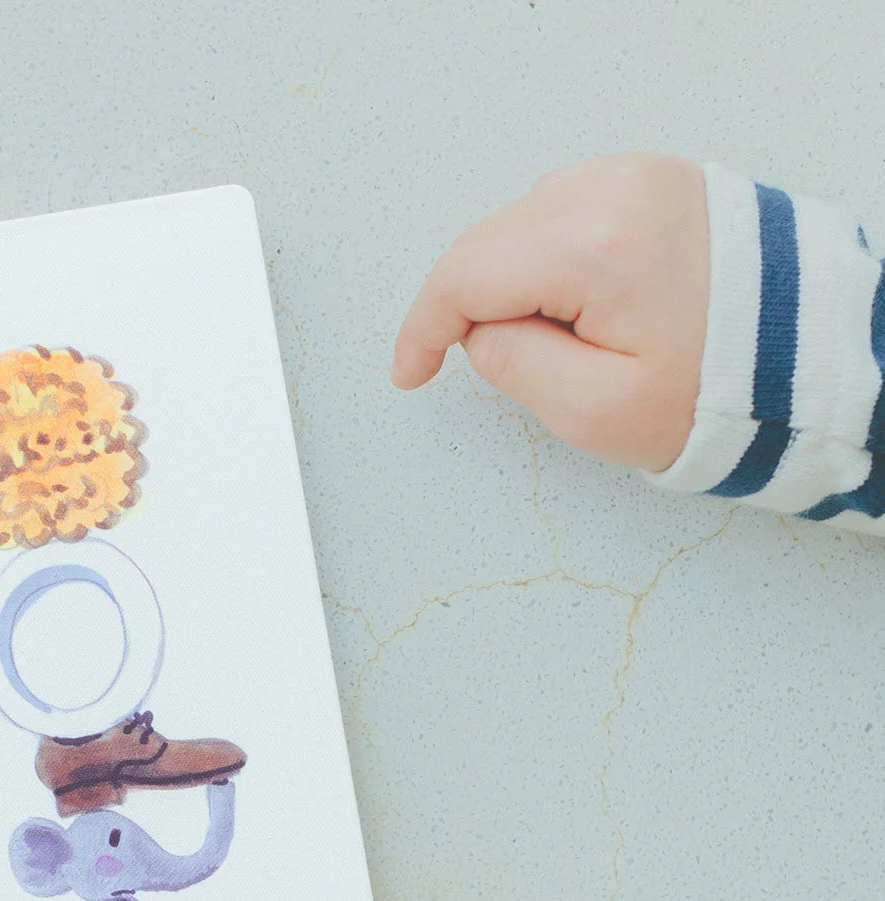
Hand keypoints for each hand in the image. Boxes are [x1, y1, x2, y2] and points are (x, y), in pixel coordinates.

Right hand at [392, 153, 708, 471]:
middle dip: (471, 307)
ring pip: (520, 225)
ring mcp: (634, 174)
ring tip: (563, 337)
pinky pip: (563, 211)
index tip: (410, 375)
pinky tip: (582, 300)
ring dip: (512, 280)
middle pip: (486, 244)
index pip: (464, 275)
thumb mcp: (594, 411)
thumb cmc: (710, 390)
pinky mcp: (651, 178)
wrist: (805, 354)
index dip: (422, 329)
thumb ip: (512, 366)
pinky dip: (549, 255)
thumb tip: (479, 331)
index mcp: (593, 245)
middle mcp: (611, 189)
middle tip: (505, 366)